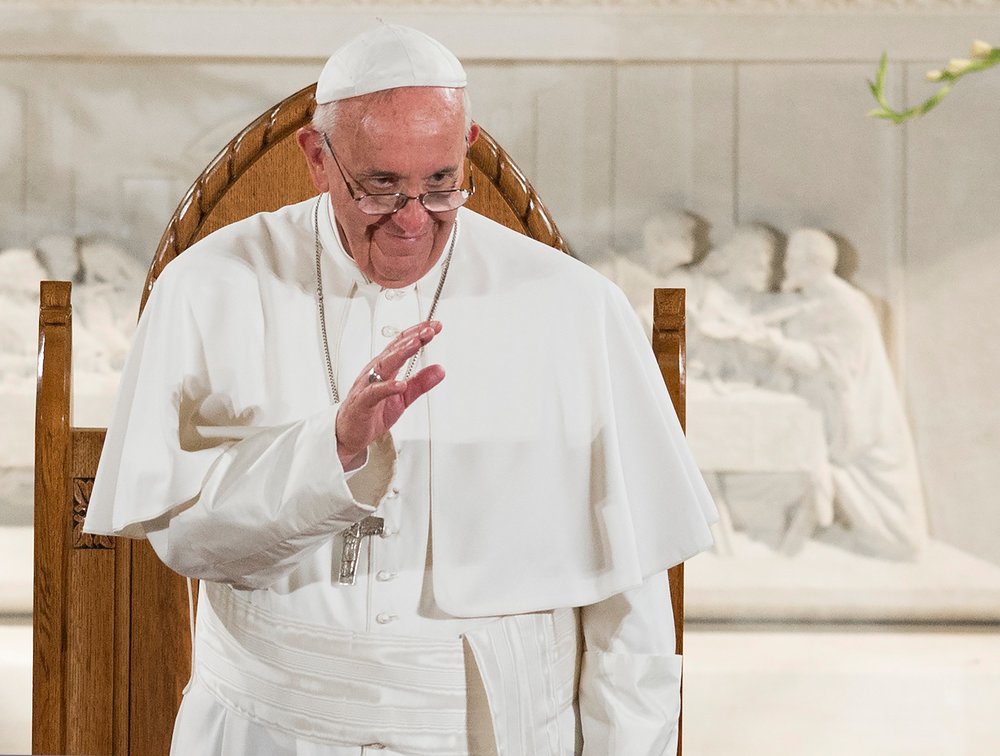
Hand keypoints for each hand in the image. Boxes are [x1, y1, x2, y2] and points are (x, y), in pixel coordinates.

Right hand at [335, 321, 444, 467]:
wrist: (349, 433)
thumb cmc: (372, 412)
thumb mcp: (403, 397)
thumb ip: (421, 383)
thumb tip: (440, 370)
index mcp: (385, 368)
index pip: (402, 345)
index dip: (418, 334)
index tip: (435, 326)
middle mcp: (375, 372)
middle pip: (394, 350)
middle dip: (412, 338)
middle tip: (429, 331)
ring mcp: (367, 385)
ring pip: (384, 365)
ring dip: (401, 353)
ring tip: (416, 345)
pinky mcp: (362, 402)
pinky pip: (374, 392)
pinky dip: (387, 387)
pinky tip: (400, 385)